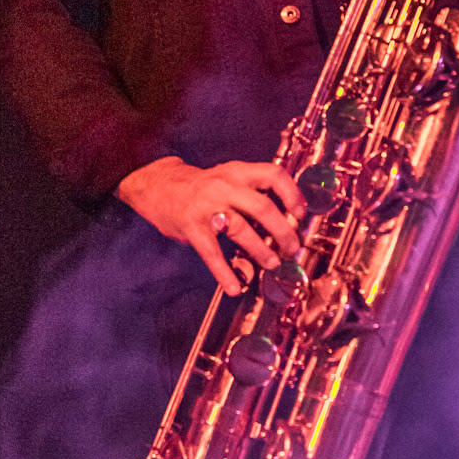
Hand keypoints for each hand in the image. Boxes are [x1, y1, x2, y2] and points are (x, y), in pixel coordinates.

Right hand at [116, 156, 305, 295]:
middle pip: (263, 207)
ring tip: (271, 263)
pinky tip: (234, 286)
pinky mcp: (191, 225)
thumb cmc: (200, 186)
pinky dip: (225, 273)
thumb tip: (284, 220)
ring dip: (260, 250)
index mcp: (237, 171)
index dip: (291, 194)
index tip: (301, 214)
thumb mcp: (228, 178)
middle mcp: (224, 185)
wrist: (157, 184)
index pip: (273, 175)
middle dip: (283, 231)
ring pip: (241, 229)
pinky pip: (212, 252)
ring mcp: (207, 205)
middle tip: (292, 248)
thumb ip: (252, 194)